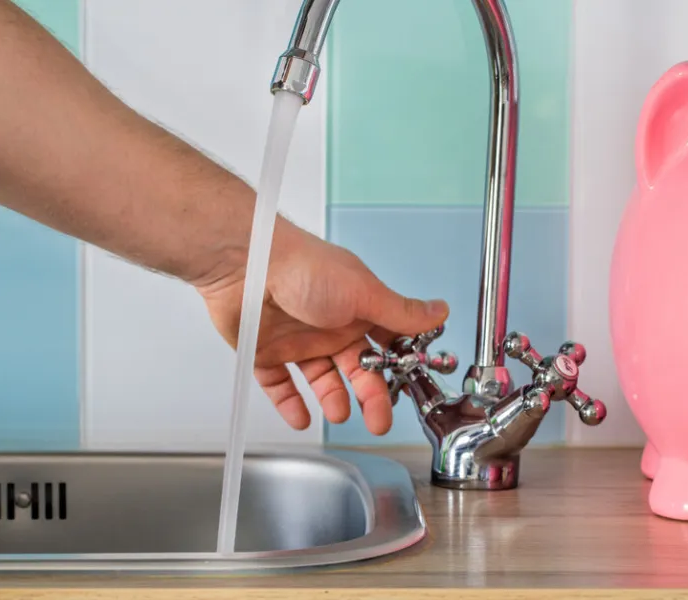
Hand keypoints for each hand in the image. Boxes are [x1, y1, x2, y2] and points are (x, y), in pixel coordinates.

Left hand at [196, 220, 448, 434]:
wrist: (247, 261)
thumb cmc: (305, 267)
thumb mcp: (363, 292)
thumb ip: (401, 312)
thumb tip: (440, 310)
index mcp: (357, 310)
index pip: (385, 346)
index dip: (396, 368)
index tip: (407, 389)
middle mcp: (330, 326)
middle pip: (357, 370)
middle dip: (370, 397)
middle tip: (378, 420)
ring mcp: (298, 340)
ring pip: (322, 380)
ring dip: (333, 401)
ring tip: (338, 414)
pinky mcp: (266, 352)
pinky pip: (280, 386)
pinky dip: (290, 404)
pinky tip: (302, 419)